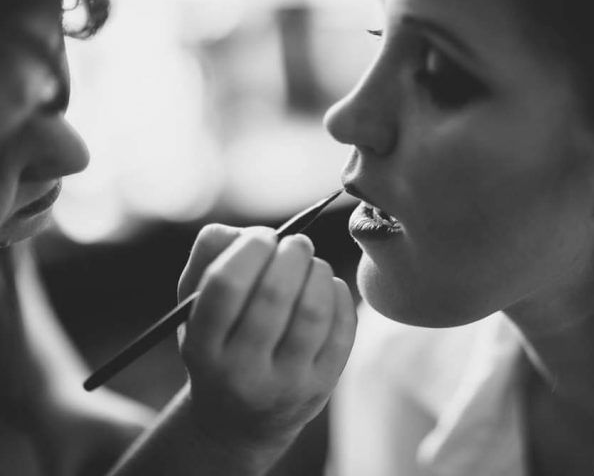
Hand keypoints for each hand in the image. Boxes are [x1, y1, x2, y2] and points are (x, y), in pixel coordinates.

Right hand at [176, 224, 356, 448]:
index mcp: (202, 348)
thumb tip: (245, 233)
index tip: (263, 236)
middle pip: (274, 295)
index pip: (225, 286)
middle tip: (296, 242)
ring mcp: (286, 384)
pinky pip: (342, 327)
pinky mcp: (322, 385)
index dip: (249, 249)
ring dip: (317, 271)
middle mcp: (242, 373)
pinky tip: (326, 286)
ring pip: (313, 311)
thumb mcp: (193, 308)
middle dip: (291, 254)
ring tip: (311, 263)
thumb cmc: (219, 343)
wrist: (242, 418)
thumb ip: (208, 257)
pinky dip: (338, 293)